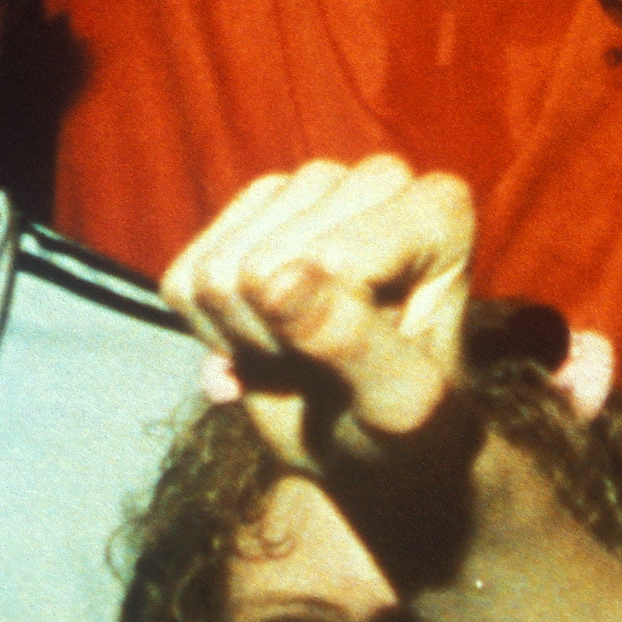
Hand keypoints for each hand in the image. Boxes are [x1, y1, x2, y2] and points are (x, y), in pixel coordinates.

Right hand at [165, 156, 477, 472]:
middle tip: (328, 363)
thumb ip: (349, 339)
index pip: (335, 262)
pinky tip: (264, 337)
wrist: (369, 440)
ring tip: (300, 350)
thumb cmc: (401, 421)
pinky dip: (208, 332)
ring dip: (243, 337)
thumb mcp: (393, 402)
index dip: (326, 334)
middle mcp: (380, 180)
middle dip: (278, 336)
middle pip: (264, 262)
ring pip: (217, 270)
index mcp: (438, 210)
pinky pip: (182, 280)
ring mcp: (310, 187)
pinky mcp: (249, 211)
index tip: (370, 361)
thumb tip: (275, 280)